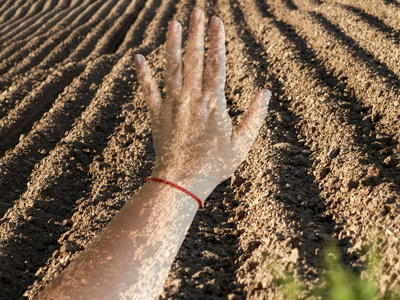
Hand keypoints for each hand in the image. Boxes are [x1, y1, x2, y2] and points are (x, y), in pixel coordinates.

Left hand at [134, 8, 270, 201]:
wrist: (182, 181)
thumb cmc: (214, 165)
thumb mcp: (242, 144)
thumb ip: (255, 117)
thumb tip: (266, 93)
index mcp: (213, 103)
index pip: (216, 65)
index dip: (217, 42)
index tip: (217, 21)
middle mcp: (191, 98)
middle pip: (194, 60)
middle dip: (196, 34)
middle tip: (197, 11)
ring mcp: (172, 105)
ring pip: (172, 69)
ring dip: (172, 45)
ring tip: (173, 24)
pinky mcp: (156, 115)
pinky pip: (149, 90)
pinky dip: (143, 74)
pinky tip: (138, 58)